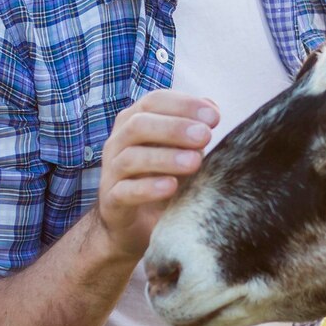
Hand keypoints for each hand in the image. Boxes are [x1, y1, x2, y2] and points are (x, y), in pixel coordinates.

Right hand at [94, 91, 218, 260]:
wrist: (136, 223)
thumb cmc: (161, 177)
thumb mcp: (181, 151)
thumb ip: (194, 129)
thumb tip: (212, 107)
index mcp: (134, 122)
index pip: (154, 102)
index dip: (183, 105)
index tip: (214, 116)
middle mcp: (118, 142)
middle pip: (138, 125)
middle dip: (174, 128)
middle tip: (205, 136)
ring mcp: (112, 171)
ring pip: (131, 157)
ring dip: (165, 157)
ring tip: (195, 162)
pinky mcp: (111, 201)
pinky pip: (125, 191)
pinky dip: (148, 188)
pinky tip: (171, 186)